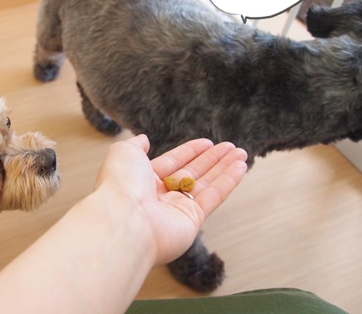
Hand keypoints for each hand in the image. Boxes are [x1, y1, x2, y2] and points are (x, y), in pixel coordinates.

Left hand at [94, 134, 247, 264]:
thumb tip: (144, 139)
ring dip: (224, 168)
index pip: (172, 162)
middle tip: (231, 147)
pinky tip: (241, 167)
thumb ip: (136, 145)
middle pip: (192, 173)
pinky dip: (228, 182)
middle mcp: (160, 196)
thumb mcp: (124, 153)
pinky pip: (213, 197)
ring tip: (241, 153)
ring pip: (206, 184)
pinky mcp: (192, 221)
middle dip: (212, 159)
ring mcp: (176, 210)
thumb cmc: (120, 185)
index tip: (208, 142)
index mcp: (142, 179)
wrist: (125, 220)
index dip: (190, 151)